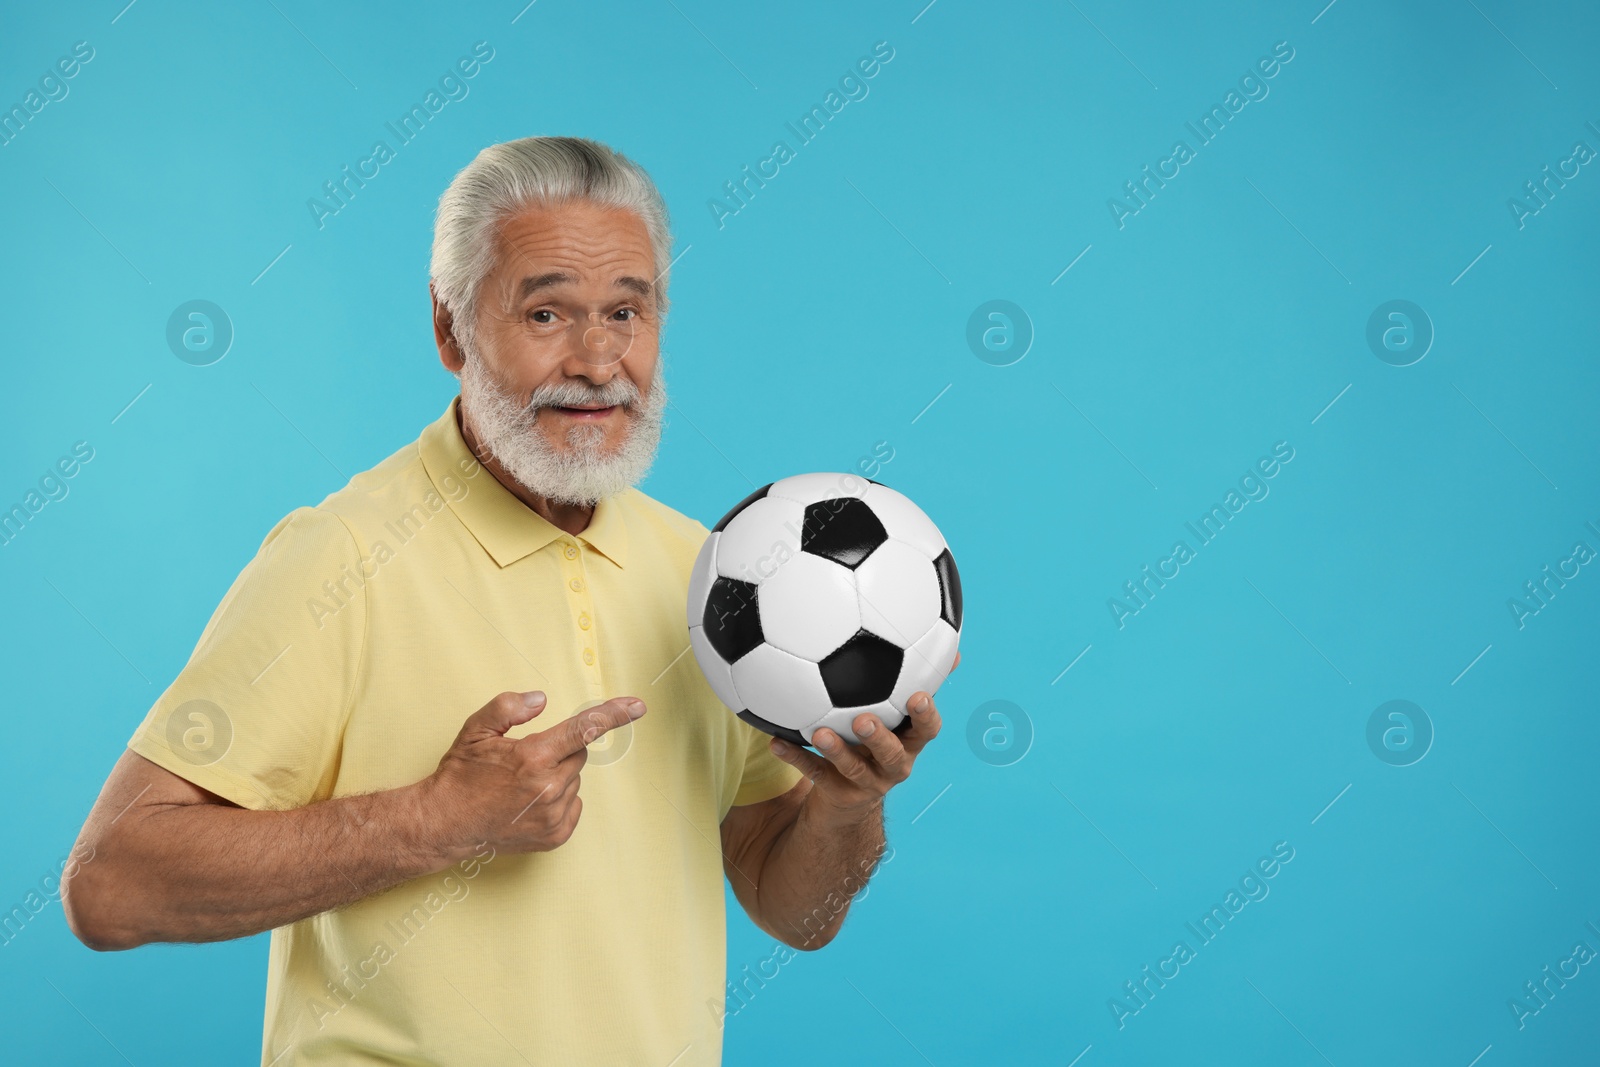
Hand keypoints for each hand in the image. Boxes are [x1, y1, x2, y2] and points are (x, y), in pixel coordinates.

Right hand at [424, 690, 645, 856]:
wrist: (445, 823)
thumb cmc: (461, 775)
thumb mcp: (476, 730)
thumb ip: (509, 707)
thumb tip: (541, 700)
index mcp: (533, 757)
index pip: (584, 729)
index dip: (613, 714)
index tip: (638, 706)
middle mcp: (548, 787)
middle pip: (579, 754)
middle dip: (560, 750)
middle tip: (528, 759)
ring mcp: (554, 815)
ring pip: (575, 779)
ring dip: (558, 776)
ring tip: (521, 785)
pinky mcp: (556, 835)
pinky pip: (574, 805)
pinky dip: (559, 799)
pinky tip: (530, 802)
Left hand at [768, 651, 957, 814]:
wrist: (852, 795)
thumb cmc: (879, 740)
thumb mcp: (901, 717)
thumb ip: (921, 682)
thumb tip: (953, 650)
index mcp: (909, 743)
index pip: (927, 731)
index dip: (926, 716)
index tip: (918, 697)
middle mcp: (892, 765)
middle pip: (891, 754)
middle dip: (879, 738)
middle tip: (863, 719)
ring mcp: (865, 782)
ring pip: (853, 768)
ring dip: (837, 750)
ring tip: (820, 733)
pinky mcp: (836, 791)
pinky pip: (814, 773)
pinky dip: (796, 757)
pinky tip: (777, 742)